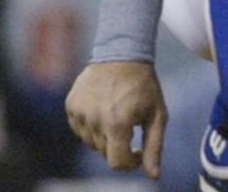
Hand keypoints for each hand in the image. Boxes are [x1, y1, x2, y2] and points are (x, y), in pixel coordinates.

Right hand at [67, 59, 167, 178]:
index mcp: (118, 123)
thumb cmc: (144, 86)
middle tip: (131, 127)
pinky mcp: (70, 105)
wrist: (122, 53)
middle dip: (119, 146)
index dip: (130, 162)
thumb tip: (154, 176)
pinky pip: (80, 129)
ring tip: (117, 113)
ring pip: (91, 142)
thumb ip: (154, 148)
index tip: (137, 152)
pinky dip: (91, 125)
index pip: (117, 162)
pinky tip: (103, 108)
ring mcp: (79, 112)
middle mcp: (95, 120)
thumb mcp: (157, 115)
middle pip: (105, 152)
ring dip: (104, 136)